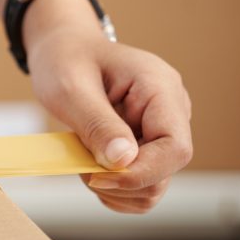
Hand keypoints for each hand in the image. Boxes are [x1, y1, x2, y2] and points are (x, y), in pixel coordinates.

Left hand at [24, 0, 192, 212]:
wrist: (64, 50)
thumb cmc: (67, 59)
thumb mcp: (70, 87)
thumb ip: (97, 123)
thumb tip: (123, 160)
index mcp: (161, 89)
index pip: (175, 148)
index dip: (141, 172)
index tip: (97, 176)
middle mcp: (170, 112)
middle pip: (165, 173)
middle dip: (120, 181)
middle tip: (81, 165)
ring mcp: (160, 132)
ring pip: (153, 186)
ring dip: (114, 188)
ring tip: (84, 162)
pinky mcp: (147, 147)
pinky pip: (139, 187)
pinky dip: (114, 189)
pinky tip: (91, 168)